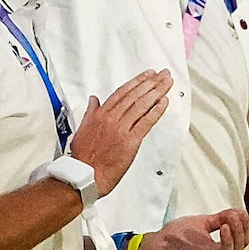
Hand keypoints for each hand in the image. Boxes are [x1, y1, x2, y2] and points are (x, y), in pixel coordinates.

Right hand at [70, 70, 173, 193]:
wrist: (84, 175)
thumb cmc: (83, 157)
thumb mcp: (82, 128)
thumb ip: (90, 112)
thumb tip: (93, 100)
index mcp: (100, 114)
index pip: (122, 92)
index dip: (137, 81)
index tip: (148, 75)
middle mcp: (111, 118)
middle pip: (135, 95)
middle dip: (151, 82)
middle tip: (163, 74)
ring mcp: (121, 129)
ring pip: (141, 105)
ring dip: (157, 92)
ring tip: (167, 83)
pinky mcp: (130, 141)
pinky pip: (146, 122)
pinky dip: (156, 110)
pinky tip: (164, 102)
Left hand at [137, 208, 248, 249]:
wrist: (153, 245)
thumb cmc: (175, 236)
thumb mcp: (200, 223)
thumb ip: (219, 219)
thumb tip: (237, 211)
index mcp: (219, 247)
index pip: (241, 240)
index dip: (244, 228)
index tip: (241, 214)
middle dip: (238, 232)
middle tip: (232, 219)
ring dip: (229, 244)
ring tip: (225, 227)